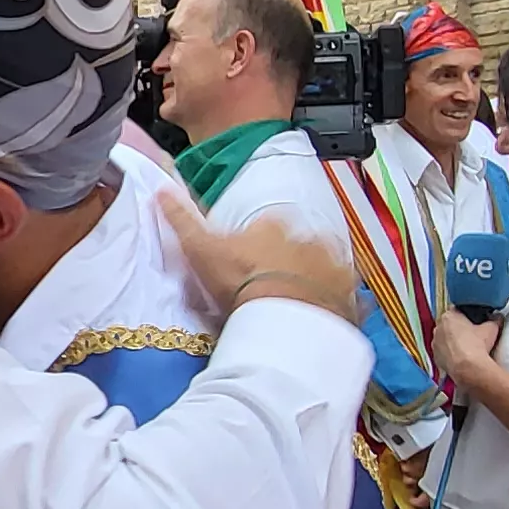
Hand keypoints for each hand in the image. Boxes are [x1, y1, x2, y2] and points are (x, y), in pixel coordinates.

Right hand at [161, 189, 358, 321]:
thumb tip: (161, 191)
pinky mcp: (347, 292)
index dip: (254, 244)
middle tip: (269, 285)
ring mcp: (330, 263)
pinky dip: (333, 301)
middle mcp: (306, 236)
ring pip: (320, 265)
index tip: (245, 262)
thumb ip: (182, 219)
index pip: (263, 225)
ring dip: (310, 279)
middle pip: (294, 244)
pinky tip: (318, 316)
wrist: (283, 317)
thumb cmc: (240, 282)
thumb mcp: (201, 249)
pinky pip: (343, 293)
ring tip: (292, 304)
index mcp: (272, 223)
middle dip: (285, 259)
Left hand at [430, 309, 501, 381]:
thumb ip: (494, 319)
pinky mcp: (435, 357)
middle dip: (458, 327)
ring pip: (444, 338)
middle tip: (471, 334)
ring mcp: (435, 343)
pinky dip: (450, 353)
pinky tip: (460, 357)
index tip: (473, 320)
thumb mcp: (491, 328)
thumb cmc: (477, 345)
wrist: (468, 368)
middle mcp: (438, 327)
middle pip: (449, 324)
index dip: (466, 315)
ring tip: (466, 347)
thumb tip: (497, 317)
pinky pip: (443, 352)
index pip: (457, 310)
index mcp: (449, 316)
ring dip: (452, 341)